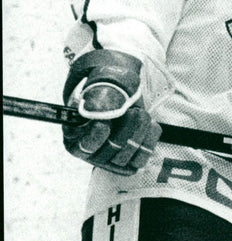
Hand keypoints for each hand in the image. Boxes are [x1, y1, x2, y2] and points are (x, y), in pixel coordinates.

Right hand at [62, 50, 160, 174]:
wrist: (128, 87)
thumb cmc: (111, 83)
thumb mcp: (105, 80)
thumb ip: (101, 92)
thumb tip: (95, 109)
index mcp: (74, 133)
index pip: (82, 145)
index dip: (94, 136)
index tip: (104, 123)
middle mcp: (90, 150)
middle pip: (109, 149)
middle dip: (125, 128)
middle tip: (133, 110)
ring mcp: (110, 157)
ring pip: (125, 156)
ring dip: (139, 131)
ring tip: (140, 113)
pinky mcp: (129, 160)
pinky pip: (141, 158)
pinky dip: (149, 139)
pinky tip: (149, 125)